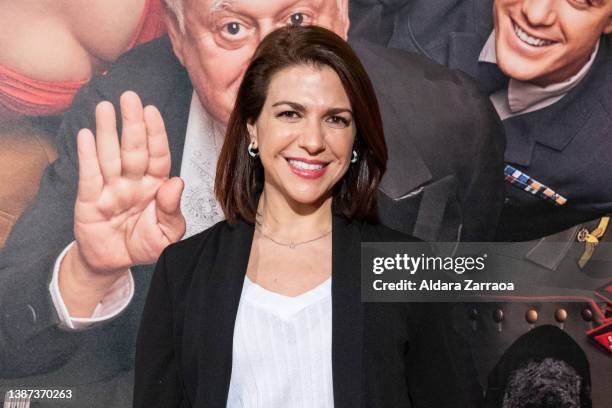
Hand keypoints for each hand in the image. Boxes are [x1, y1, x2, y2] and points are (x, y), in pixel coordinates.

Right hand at [73, 91, 184, 274]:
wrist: (114, 262)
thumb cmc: (143, 244)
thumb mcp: (167, 234)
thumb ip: (173, 210)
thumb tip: (177, 183)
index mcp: (155, 185)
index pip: (157, 155)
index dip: (155, 133)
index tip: (152, 112)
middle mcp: (133, 181)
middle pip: (133, 148)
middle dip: (132, 123)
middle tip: (130, 98)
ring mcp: (110, 188)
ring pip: (110, 155)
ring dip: (107, 131)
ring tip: (105, 108)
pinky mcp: (89, 199)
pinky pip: (89, 175)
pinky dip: (87, 155)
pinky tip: (86, 135)